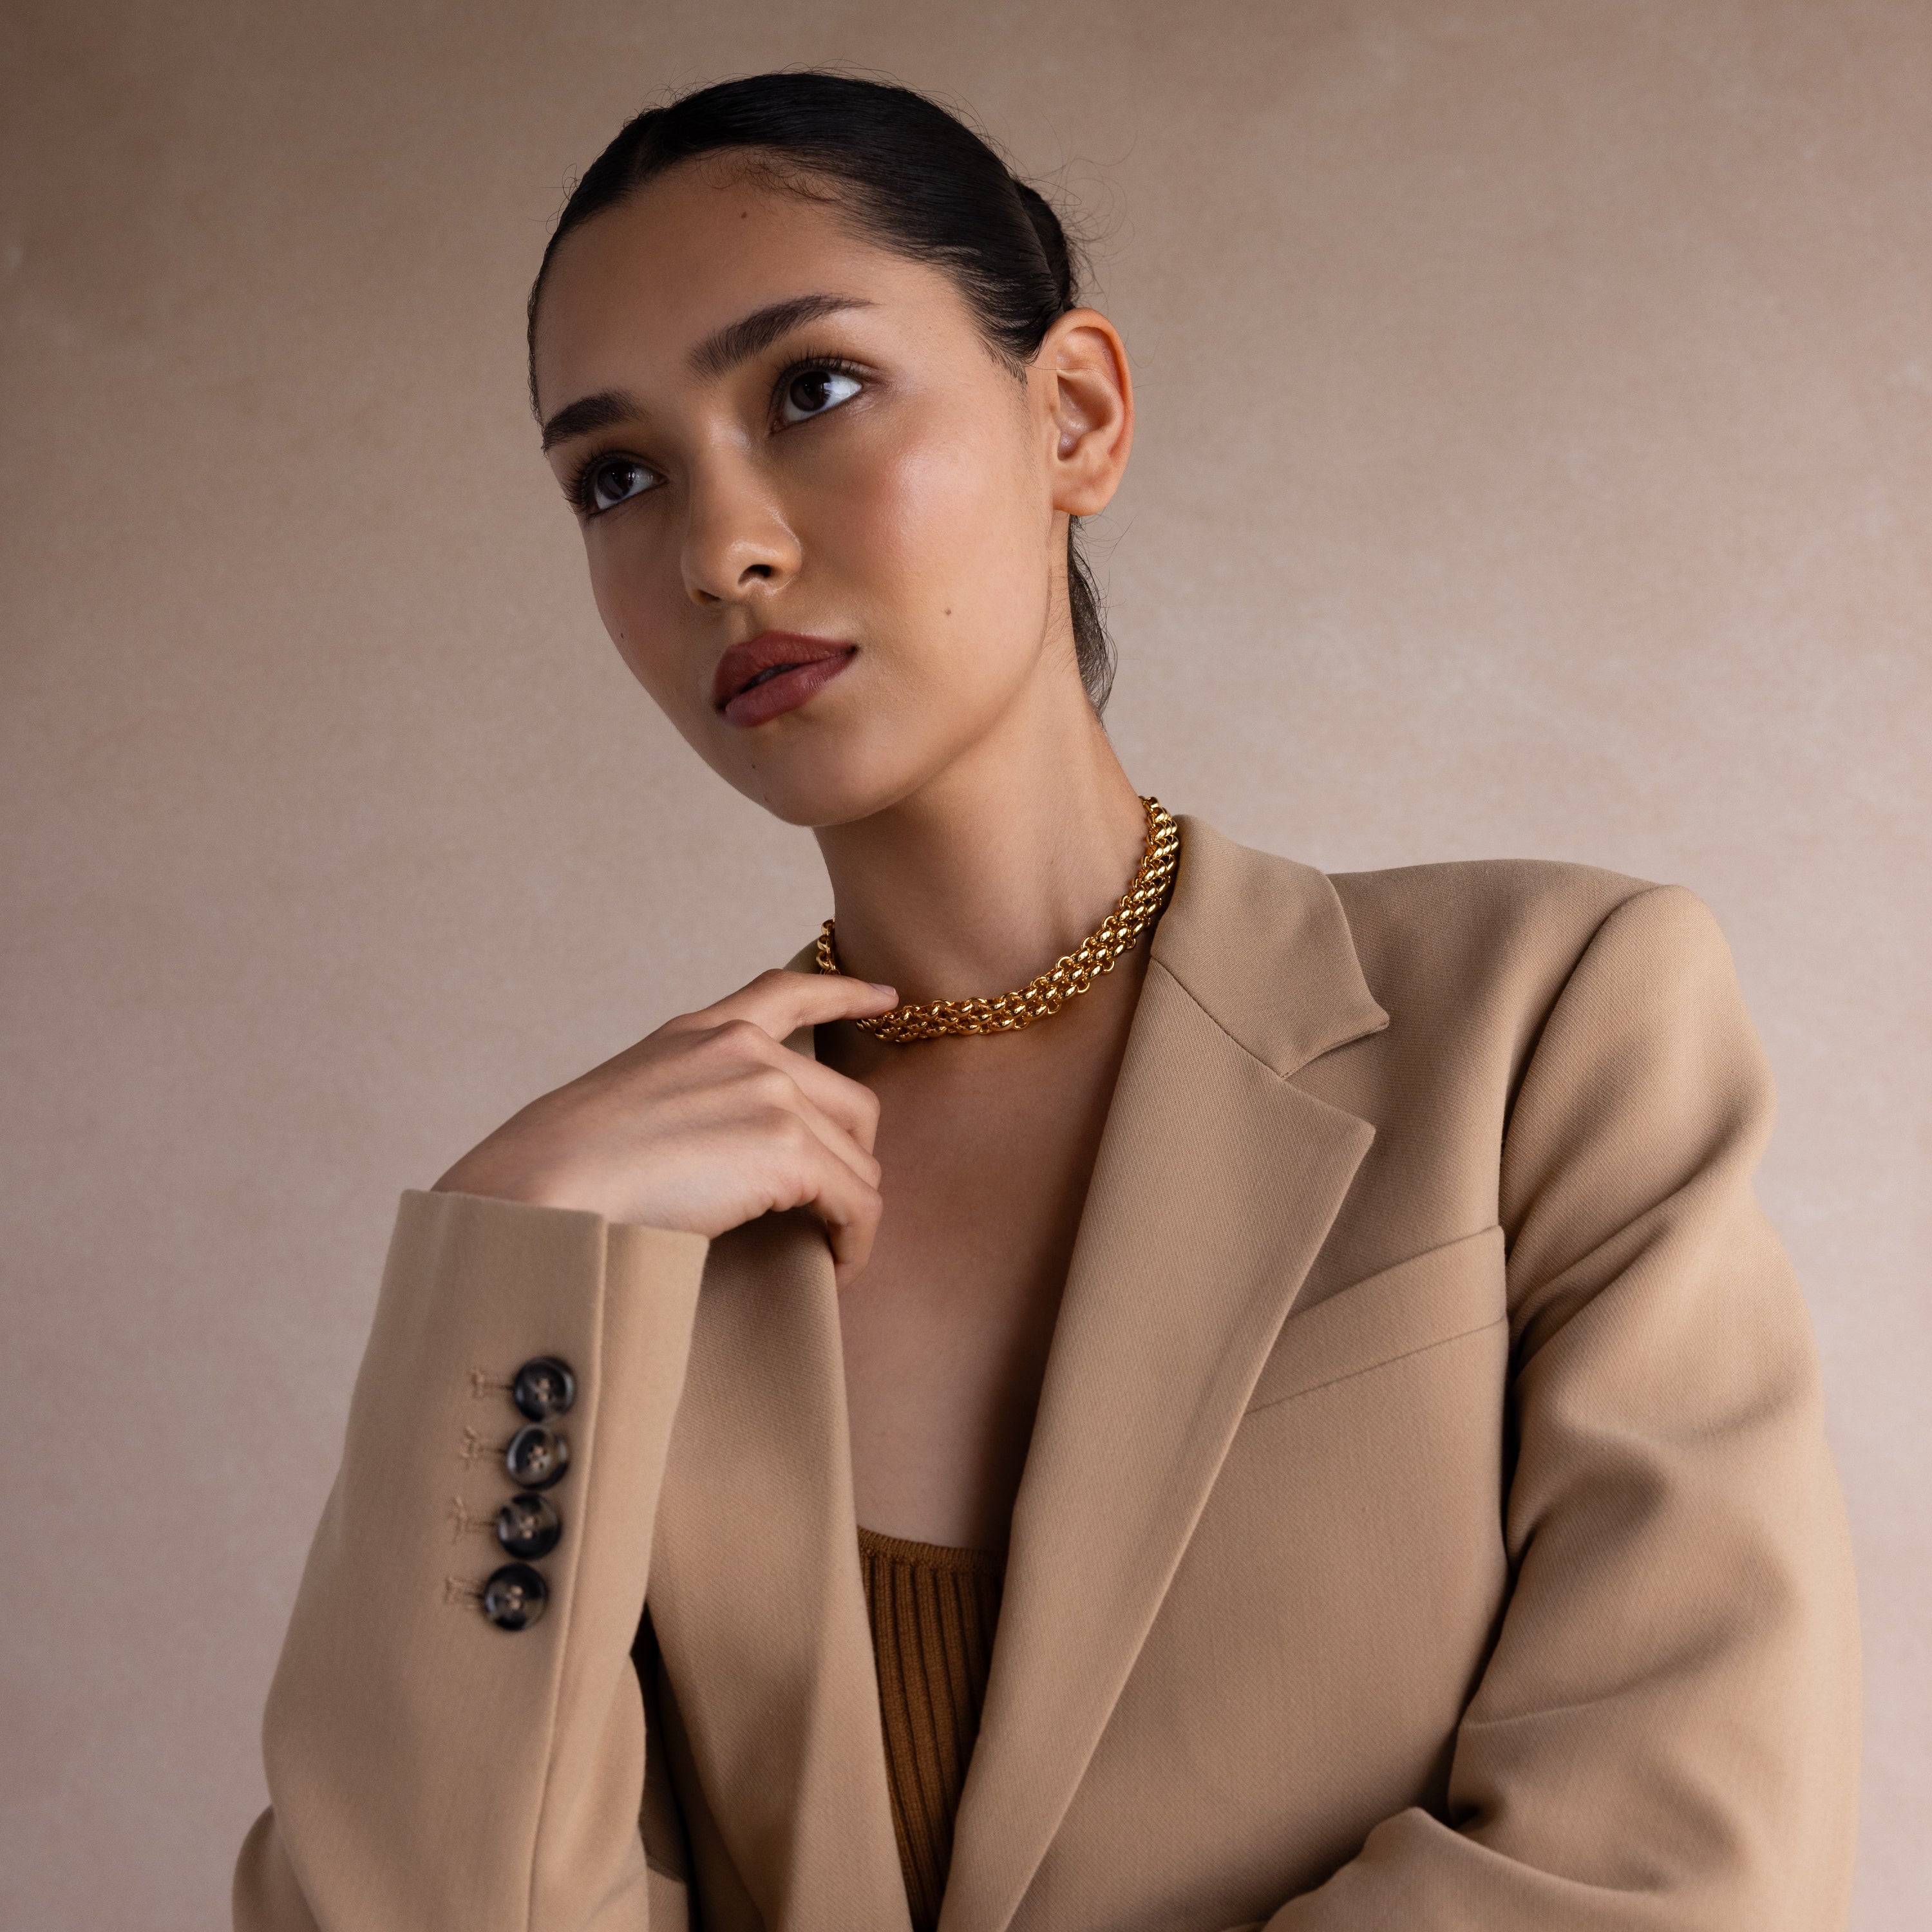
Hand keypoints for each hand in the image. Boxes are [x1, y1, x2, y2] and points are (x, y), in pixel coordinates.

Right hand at [432, 969, 897, 1284]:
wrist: (537, 1197)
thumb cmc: (556, 1175)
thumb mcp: (620, 1105)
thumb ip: (679, 1103)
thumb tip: (707, 1153)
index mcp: (697, 1033)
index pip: (786, 993)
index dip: (846, 994)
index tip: (888, 999)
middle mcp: (743, 1050)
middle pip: (849, 1102)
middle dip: (852, 1158)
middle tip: (835, 1207)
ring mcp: (770, 1094)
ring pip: (858, 1160)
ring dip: (851, 1211)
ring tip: (829, 1251)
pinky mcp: (786, 1150)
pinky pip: (857, 1202)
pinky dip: (856, 1241)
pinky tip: (838, 1266)